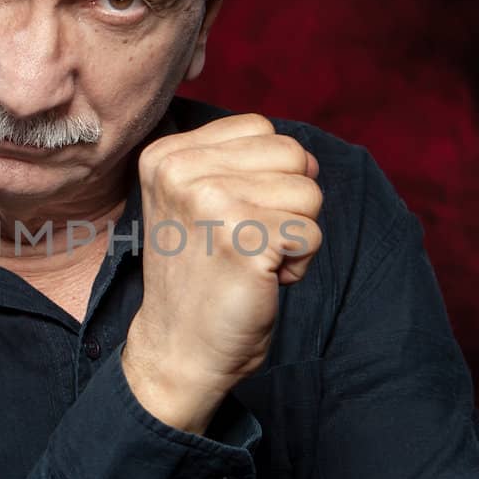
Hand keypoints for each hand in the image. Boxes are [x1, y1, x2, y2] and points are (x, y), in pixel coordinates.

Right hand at [122, 114, 321, 432]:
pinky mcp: (243, 239)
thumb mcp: (201, 202)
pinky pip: (312, 234)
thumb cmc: (200, 277)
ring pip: (309, 192)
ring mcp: (210, 202)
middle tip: (244, 242)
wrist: (177, 349)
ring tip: (252, 261)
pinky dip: (298, 265)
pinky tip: (262, 281)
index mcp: (166, 155)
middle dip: (286, 203)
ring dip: (293, 234)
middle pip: (291, 153)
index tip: (230, 218)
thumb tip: (311, 160)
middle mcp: (180, 171)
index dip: (265, 175)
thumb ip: (245, 166)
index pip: (260, 128)